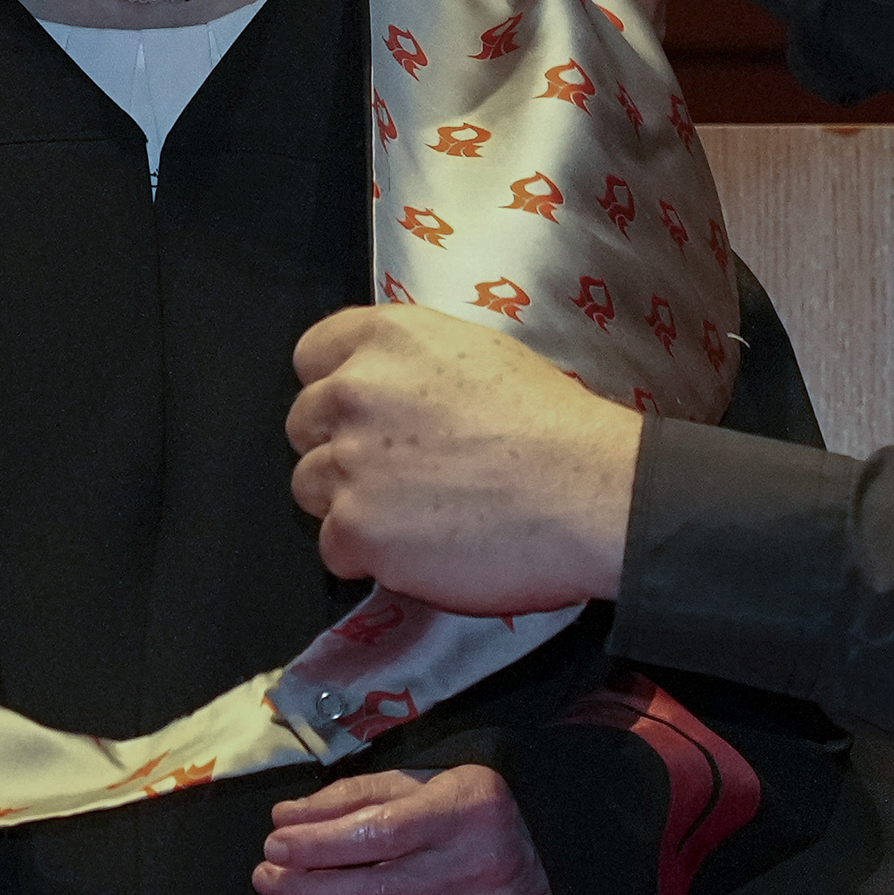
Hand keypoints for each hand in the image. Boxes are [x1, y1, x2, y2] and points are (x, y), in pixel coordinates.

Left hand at [254, 761, 556, 894]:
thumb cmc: (474, 806)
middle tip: (269, 881)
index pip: (378, 834)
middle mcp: (479, 869)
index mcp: (466, 812)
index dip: (316, 845)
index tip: (276, 844)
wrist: (558, 843)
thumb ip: (353, 797)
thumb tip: (285, 821)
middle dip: (306, 893)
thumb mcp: (421, 781)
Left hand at [290, 306, 644, 613]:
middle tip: (400, 473)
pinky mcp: (354, 528)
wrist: (589, 493)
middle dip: (341, 448)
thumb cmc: (554, 427)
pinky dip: (370, 557)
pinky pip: (333, 547)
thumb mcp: (480, 356)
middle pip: (304, 424)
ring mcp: (349, 461)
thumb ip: (412, 367)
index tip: (367, 416)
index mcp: (388, 337)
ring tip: (416, 516)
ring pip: (311, 487)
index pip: (311, 357)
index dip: (337, 389)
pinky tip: (422, 550)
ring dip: (351, 504)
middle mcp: (354, 389)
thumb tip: (389, 393)